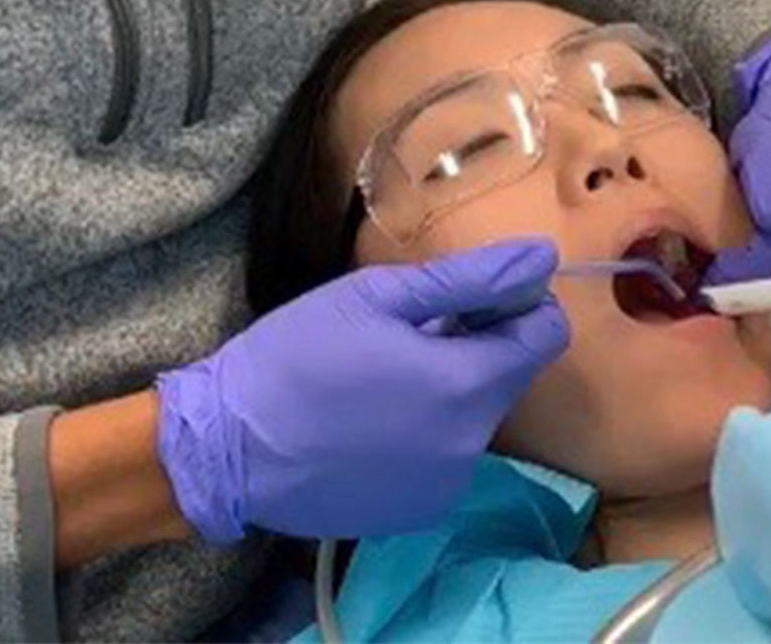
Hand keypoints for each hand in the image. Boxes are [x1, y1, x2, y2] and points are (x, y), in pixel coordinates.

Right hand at [154, 239, 568, 542]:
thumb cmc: (296, 356)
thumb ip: (469, 278)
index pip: (545, 336)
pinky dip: (426, 434)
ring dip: (450, 391)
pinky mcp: (416, 513)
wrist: (225, 447)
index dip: (518, 306)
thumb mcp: (377, 297)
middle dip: (477, 346)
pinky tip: (371, 422)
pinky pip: (446, 458)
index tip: (469, 296)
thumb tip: (543, 257)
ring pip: (476, 418)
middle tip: (409, 331)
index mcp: (466, 385)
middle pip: (509, 376)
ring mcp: (445, 487)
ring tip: (382, 378)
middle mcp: (471, 445)